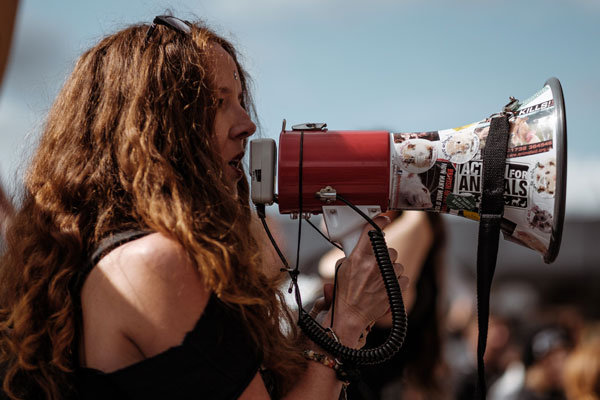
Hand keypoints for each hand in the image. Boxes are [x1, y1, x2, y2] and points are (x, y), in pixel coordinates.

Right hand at [325, 216, 408, 344]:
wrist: (350, 315)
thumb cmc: (344, 294)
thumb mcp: (342, 268)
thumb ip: (353, 254)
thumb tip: (362, 245)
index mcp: (358, 257)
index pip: (372, 231)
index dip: (380, 222)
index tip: (384, 219)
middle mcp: (373, 265)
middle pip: (389, 249)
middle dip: (384, 256)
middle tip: (375, 265)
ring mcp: (385, 277)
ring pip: (397, 264)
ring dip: (390, 270)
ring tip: (379, 279)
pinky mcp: (394, 288)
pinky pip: (403, 278)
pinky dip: (398, 282)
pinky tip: (387, 286)